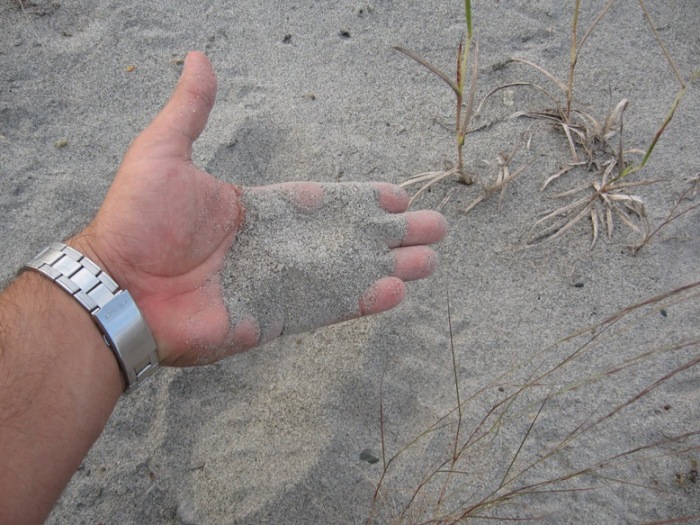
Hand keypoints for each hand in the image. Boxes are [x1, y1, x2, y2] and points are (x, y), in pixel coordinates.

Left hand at [73, 51, 446, 366]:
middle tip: (434, 228)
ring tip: (430, 261)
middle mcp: (276, 248)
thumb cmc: (137, 220)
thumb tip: (199, 58)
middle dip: (392, 234)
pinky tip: (397, 291)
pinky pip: (328, 307)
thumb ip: (191, 110)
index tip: (395, 196)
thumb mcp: (164, 152)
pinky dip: (363, 300)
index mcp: (258, 211)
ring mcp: (279, 284)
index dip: (360, 200)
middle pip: (348, 238)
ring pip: (348, 272)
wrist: (118, 287)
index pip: (323, 203)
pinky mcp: (275, 317)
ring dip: (390, 266)